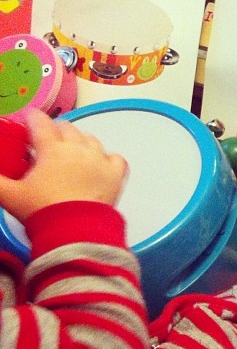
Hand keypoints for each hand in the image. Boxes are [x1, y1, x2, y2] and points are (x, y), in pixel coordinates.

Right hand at [0, 109, 127, 221]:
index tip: (30, 118)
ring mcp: (100, 160)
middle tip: (48, 140)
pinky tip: (100, 165)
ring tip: (72, 152)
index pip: (41, 123)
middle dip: (56, 130)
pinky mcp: (115, 174)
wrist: (75, 230)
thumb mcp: (10, 195)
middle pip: (68, 128)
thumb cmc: (43, 211)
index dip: (33, 118)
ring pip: (91, 140)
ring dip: (80, 141)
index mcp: (52, 150)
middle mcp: (78, 149)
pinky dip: (108, 159)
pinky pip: (116, 158)